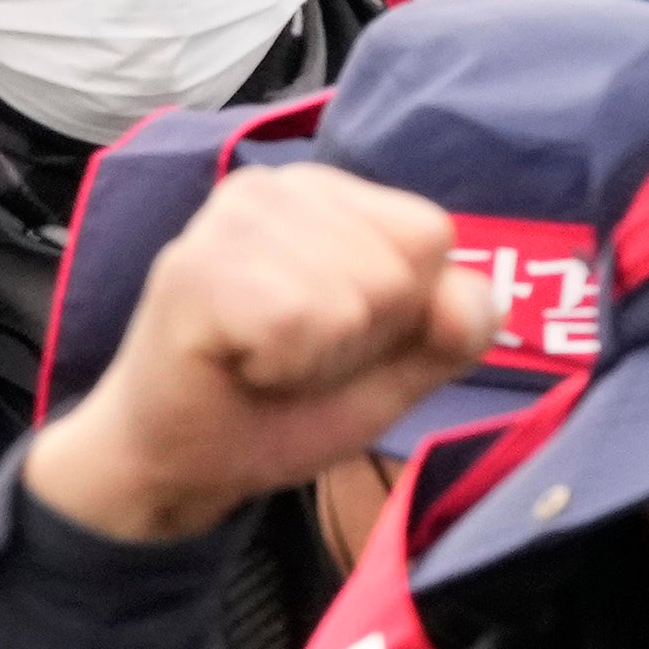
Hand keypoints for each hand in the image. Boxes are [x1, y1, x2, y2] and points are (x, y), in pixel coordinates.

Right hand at [20, 162, 484, 544]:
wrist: (179, 464)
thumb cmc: (280, 405)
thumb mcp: (395, 371)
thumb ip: (455, 331)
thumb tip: (469, 298)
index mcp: (332, 194)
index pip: (430, 236)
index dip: (402, 312)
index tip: (337, 338)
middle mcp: (281, 184)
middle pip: (398, 269)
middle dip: (358, 340)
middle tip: (291, 356)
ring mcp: (232, 216)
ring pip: (352, 296)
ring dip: (315, 357)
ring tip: (262, 358)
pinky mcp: (194, 266)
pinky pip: (298, 320)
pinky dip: (282, 366)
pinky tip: (237, 363)